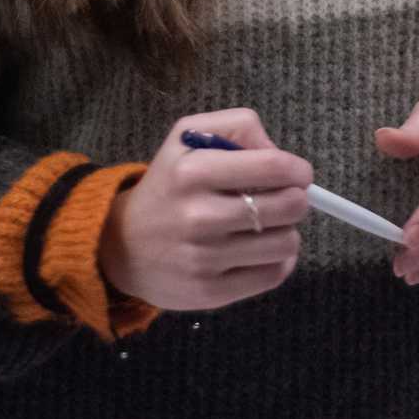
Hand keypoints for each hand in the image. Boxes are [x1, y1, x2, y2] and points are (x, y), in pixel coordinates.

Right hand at [98, 109, 311, 310]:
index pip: (273, 167)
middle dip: (295, 199)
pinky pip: (273, 275)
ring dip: (286, 232)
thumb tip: (280, 155)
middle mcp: (198, 216)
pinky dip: (278, 261)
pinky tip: (261, 251)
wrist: (120, 245)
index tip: (299, 174)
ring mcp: (205, 258)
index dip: (298, 170)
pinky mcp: (210, 292)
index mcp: (193, 171)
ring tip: (266, 226)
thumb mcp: (188, 136)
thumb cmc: (167, 185)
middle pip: (288, 206)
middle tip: (282, 200)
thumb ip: (238, 127)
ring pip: (286, 243)